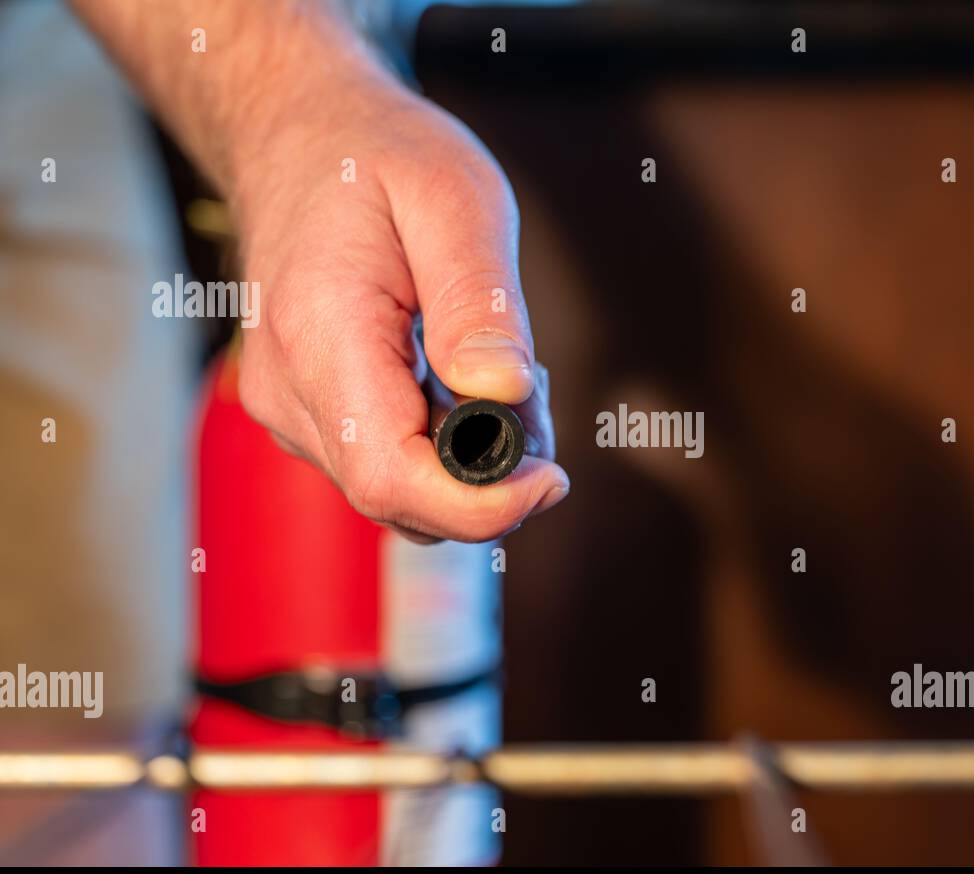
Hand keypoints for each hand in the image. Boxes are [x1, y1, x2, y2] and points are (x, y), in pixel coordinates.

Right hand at [230, 78, 568, 543]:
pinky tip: (460, 376)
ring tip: (494, 362)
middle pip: (404, 500)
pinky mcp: (309, 416)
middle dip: (494, 474)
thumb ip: (479, 301)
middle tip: (534, 385)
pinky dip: (447, 444)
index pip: (391, 477)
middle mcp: (289, 391)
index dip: (480, 504)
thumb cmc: (379, 158)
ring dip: (475, 458)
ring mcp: (291, 410)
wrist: (300, 137)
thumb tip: (504, 395)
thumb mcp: (454, 198)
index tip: (552, 477)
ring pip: (403, 493)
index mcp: (319, 335)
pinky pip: (390, 466)